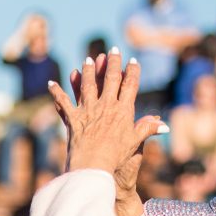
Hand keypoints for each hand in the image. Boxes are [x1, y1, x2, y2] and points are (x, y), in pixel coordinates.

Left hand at [50, 49, 165, 178]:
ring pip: (88, 85)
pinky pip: (62, 103)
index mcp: (123, 111)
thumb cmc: (116, 156)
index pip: (130, 86)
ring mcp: (88, 110)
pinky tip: (51, 83)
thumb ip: (147, 129)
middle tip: (112, 50)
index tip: (133, 61)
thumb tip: (164, 126)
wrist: (94, 164)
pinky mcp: (73, 118)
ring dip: (88, 71)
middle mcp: (106, 106)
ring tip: (88, 59)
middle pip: (110, 79)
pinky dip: (56, 93)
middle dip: (113, 63)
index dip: (132, 72)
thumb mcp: (135, 142)